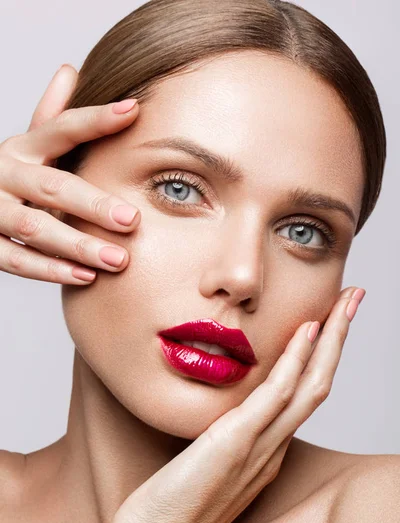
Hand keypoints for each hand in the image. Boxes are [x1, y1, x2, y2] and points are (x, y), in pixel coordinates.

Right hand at [0, 64, 140, 284]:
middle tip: (132, 221)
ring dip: (78, 245)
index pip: (61, 128)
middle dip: (94, 205)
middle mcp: (5, 173)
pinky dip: (51, 270)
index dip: (96, 119)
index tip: (134, 111)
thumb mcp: (30, 146)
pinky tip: (86, 277)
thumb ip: (52, 119)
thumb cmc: (15, 175)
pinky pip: (16, 260)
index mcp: (23, 147)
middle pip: (52, 187)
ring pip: (35, 227)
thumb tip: (70, 69)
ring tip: (117, 260)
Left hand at [103, 286, 364, 522]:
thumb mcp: (208, 460)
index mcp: (269, 448)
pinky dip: (295, 361)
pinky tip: (306, 331)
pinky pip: (276, 396)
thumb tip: (228, 413)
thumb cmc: (173, 503)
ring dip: (331, 339)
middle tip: (354, 298)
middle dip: (340, 337)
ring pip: (311, 384)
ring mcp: (261, 445)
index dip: (322, 354)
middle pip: (320, 382)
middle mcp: (274, 445)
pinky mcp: (237, 443)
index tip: (327, 319)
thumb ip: (227, 436)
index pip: (305, 392)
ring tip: (345, 302)